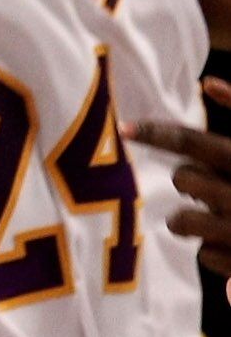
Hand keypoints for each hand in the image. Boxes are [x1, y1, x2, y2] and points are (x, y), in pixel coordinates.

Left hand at [123, 75, 230, 279]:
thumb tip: (207, 82)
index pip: (190, 141)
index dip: (154, 133)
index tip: (123, 128)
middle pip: (183, 178)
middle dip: (189, 179)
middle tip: (209, 184)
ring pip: (179, 221)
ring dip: (186, 218)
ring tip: (214, 214)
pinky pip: (203, 254)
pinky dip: (214, 248)